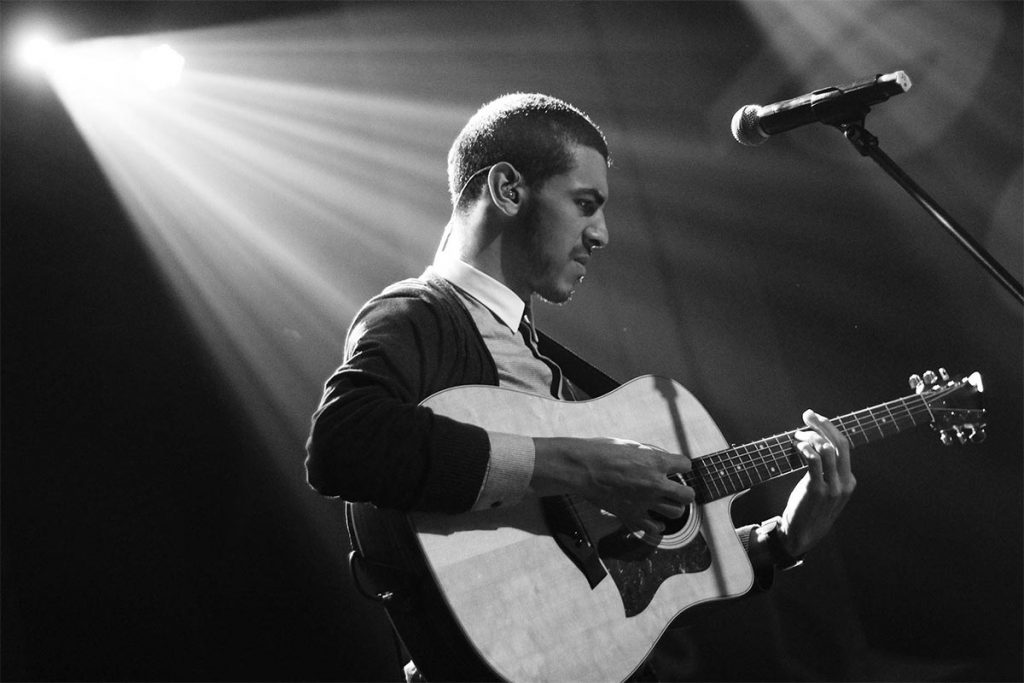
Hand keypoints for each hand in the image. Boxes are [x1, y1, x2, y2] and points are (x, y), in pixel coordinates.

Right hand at [531, 436, 694, 535]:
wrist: (581, 469)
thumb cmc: (601, 452)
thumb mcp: (628, 445)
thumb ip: (647, 454)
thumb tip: (656, 458)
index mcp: (656, 462)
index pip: (686, 465)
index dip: (681, 465)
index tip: (675, 467)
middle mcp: (655, 483)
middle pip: (687, 495)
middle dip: (684, 492)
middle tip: (676, 489)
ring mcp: (644, 502)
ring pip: (675, 513)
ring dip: (672, 507)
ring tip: (664, 503)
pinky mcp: (631, 515)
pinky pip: (653, 528)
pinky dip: (656, 526)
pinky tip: (654, 520)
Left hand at [778, 410, 855, 556]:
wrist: (801, 536)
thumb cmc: (809, 510)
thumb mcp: (826, 491)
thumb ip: (827, 472)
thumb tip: (815, 443)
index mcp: (849, 481)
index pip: (844, 446)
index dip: (830, 428)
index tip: (815, 418)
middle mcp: (845, 483)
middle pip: (840, 443)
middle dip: (824, 424)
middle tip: (808, 414)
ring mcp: (833, 487)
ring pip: (827, 449)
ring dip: (810, 436)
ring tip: (796, 436)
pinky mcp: (816, 490)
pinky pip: (814, 461)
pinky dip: (805, 448)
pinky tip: (796, 446)